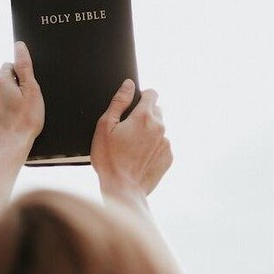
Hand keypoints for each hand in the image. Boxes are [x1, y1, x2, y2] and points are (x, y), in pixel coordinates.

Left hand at [0, 41, 44, 155]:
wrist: (12, 146)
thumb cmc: (25, 120)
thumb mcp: (31, 90)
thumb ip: (24, 66)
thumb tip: (19, 46)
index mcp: (1, 81)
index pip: (9, 67)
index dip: (21, 76)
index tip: (27, 90)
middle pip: (4, 83)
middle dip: (14, 90)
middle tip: (26, 104)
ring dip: (8, 102)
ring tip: (19, 116)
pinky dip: (3, 115)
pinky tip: (12, 123)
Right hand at [91, 79, 172, 196]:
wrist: (122, 189)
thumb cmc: (110, 160)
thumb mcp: (105, 126)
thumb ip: (118, 102)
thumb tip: (128, 85)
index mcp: (143, 117)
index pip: (152, 93)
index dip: (141, 97)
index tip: (133, 106)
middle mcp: (160, 127)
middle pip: (156, 110)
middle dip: (144, 116)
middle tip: (127, 131)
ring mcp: (166, 143)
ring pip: (159, 129)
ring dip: (148, 133)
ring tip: (131, 148)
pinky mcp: (168, 157)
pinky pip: (162, 145)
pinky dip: (153, 148)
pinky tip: (138, 158)